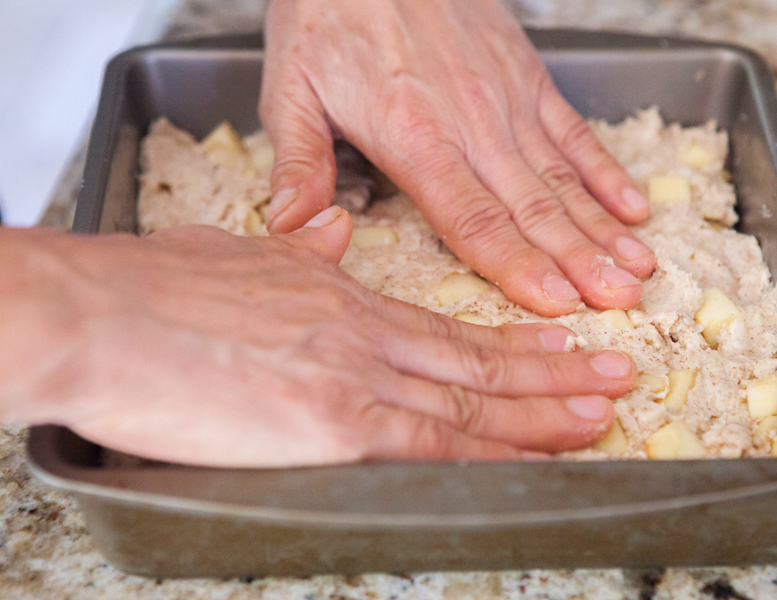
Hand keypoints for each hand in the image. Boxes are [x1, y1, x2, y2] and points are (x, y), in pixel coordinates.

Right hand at [0, 208, 636, 466]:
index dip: (512, 343)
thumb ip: (301, 253)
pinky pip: (436, 442)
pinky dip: (496, 451)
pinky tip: (537, 455)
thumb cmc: (153, 290)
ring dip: (545, 410)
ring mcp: (357, 377)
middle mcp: (365, 333)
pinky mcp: (335, 426)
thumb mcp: (240, 256)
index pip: (449, 328)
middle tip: (615, 375)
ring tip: (602, 412)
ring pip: (474, 401)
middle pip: (479, 362)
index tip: (560, 345)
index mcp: (343, 295)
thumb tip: (334, 230)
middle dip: (555, 373)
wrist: (101, 315)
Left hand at [260, 0, 655, 317]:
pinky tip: (632, 207)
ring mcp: (509, 100)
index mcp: (414, 138)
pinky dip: (606, 173)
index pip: (473, 220)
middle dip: (580, 262)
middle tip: (621, 301)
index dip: (517, 267)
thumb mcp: (291, 86)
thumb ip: (298, 162)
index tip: (555, 304)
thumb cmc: (331, 9)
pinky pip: (576, 133)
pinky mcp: (528, 76)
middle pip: (534, 208)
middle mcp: (473, 125)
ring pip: (564, 178)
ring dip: (604, 228)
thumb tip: (291, 227)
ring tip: (639, 268)